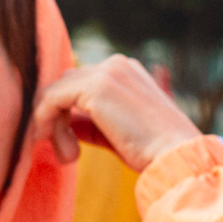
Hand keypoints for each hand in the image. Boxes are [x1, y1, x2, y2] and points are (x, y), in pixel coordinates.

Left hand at [30, 55, 200, 173]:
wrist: (177, 157)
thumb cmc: (154, 151)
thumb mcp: (117, 132)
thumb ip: (91, 122)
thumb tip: (65, 123)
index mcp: (125, 70)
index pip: (79, 84)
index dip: (66, 114)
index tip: (69, 146)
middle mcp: (115, 65)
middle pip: (64, 85)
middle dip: (57, 120)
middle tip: (67, 154)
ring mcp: (105, 73)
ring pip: (54, 93)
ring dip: (53, 126)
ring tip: (68, 156)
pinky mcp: (94, 88)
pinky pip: (49, 100)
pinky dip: (45, 122)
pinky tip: (61, 147)